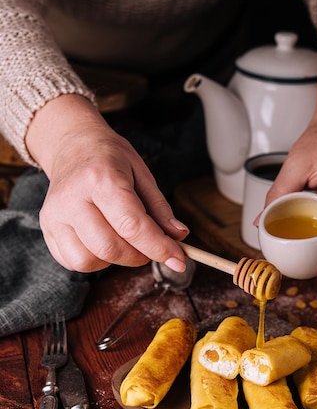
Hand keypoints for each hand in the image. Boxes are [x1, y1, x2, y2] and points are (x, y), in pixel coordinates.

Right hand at [26, 96, 188, 272]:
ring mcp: (54, 215)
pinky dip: (96, 260)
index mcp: (100, 177)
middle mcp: (72, 197)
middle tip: (149, 245)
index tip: (178, 260)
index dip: (158, 247)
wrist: (72, 146)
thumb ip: (160, 208)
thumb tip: (178, 237)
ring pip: (89, 260)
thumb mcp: (142, 173)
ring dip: (116, 259)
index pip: (131, 225)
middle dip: (139, 256)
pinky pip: (73, 262)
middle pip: (110, 247)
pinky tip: (104, 240)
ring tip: (124, 239)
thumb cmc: (110, 158)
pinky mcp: (47, 229)